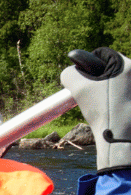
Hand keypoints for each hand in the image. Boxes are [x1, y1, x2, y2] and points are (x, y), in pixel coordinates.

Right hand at [61, 47, 130, 171]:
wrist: (121, 139)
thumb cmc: (103, 112)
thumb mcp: (79, 89)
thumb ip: (70, 74)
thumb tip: (71, 72)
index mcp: (129, 65)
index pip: (103, 55)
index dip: (89, 67)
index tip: (86, 83)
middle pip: (113, 69)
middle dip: (100, 80)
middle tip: (94, 97)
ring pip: (119, 83)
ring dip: (109, 91)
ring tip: (104, 106)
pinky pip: (124, 94)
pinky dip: (118, 100)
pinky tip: (114, 111)